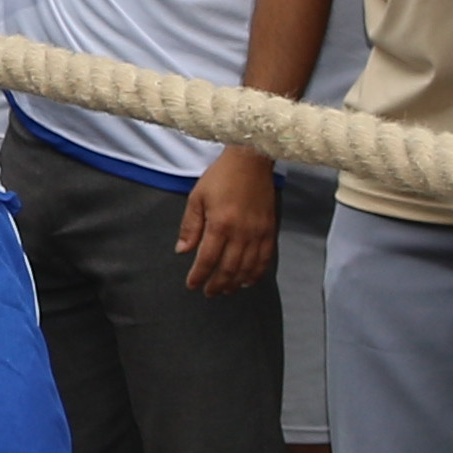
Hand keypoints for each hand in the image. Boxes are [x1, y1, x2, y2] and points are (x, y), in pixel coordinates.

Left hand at [175, 147, 276, 293]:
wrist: (251, 160)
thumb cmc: (221, 177)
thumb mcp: (197, 197)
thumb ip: (190, 226)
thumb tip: (182, 251)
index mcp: (220, 224)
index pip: (207, 259)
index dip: (199, 276)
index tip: (192, 285)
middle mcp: (241, 233)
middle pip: (228, 269)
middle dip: (217, 284)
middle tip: (209, 292)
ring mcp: (258, 233)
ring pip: (247, 268)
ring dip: (235, 283)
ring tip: (225, 290)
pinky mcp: (270, 231)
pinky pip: (265, 259)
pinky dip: (256, 274)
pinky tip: (248, 280)